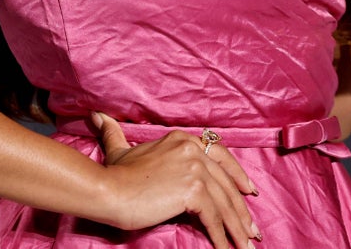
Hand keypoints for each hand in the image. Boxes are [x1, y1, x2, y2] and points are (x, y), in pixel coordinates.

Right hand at [91, 113, 259, 247]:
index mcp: (184, 139)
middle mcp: (194, 150)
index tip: (249, 192)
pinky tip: (225, 248)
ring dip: (237, 227)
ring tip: (246, 245)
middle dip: (241, 209)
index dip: (238, 177)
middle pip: (226, 183)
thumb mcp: (120, 150)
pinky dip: (221, 235)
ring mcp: (195, 168)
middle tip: (252, 230)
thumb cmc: (112, 175)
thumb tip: (98, 116)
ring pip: (224, 202)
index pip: (221, 157)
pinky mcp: (193, 189)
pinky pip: (213, 217)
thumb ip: (115, 133)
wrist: (106, 190)